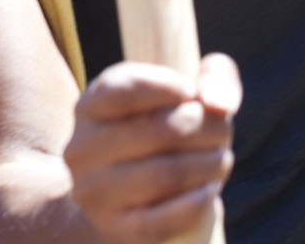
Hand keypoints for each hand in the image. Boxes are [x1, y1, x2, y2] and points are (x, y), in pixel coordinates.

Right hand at [63, 53, 237, 243]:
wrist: (143, 197)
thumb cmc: (170, 133)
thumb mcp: (189, 94)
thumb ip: (214, 76)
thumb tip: (218, 103)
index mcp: (90, 106)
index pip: (124, 88)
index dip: (168, 85)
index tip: (193, 93)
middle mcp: (81, 148)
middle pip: (158, 130)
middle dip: (206, 127)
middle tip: (223, 132)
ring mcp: (93, 192)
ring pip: (164, 174)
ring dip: (209, 164)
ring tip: (220, 159)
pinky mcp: (113, 229)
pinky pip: (159, 222)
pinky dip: (195, 204)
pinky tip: (210, 189)